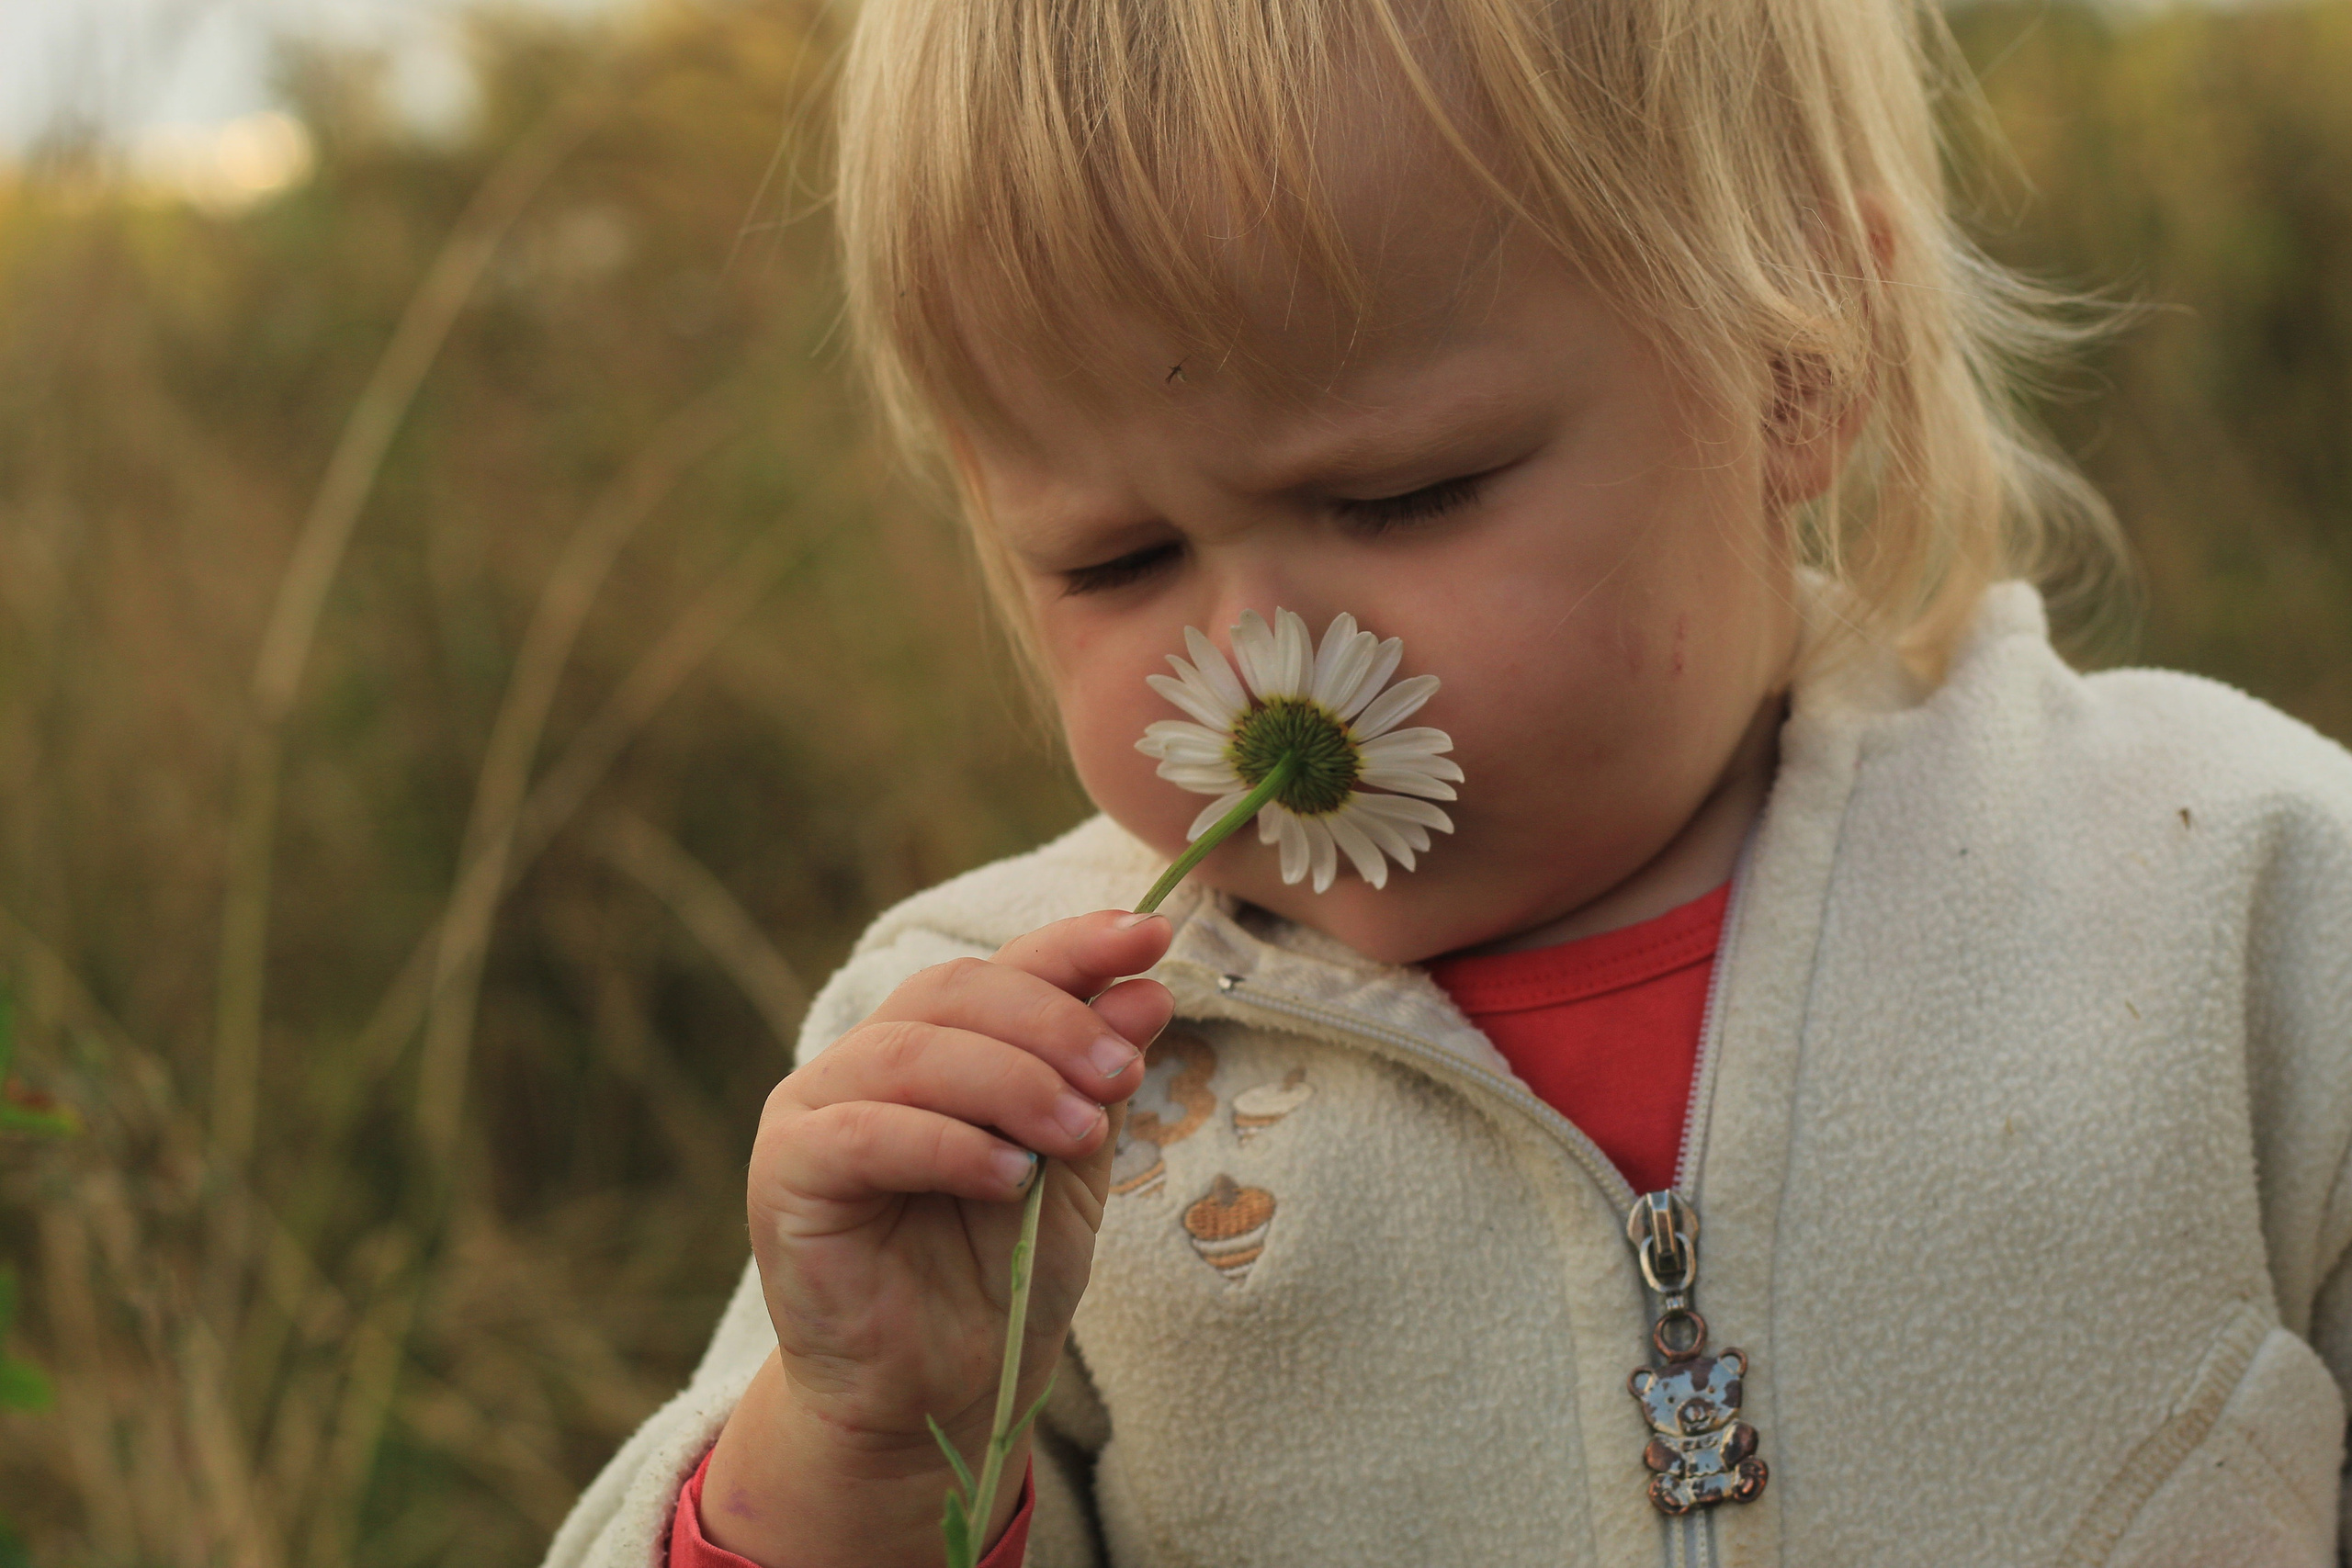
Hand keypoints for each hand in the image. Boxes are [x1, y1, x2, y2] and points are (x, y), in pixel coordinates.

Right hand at [700, 910, 1173, 1567]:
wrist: (939, 1393)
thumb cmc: (999, 1273)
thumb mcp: (1070, 1163)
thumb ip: (1095, 1077)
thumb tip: (1147, 986)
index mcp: (936, 1042)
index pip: (1002, 968)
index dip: (1073, 946)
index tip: (1150, 935)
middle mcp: (868, 1058)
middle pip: (956, 994)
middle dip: (1053, 1021)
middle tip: (1123, 1071)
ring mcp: (814, 1107)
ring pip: (913, 1053)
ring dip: (1012, 1082)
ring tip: (1079, 1131)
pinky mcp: (784, 1170)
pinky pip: (865, 1133)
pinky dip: (946, 1143)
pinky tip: (1008, 1175)